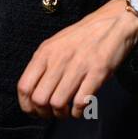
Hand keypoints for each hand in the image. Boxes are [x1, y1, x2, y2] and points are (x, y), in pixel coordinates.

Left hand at [17, 0, 137, 118]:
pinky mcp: (97, 73)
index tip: (34, 112)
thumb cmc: (82, 37)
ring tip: (67, 112)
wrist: (113, 23)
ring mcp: (78, 66)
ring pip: (58, 103)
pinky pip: (81, 102)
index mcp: (45, 53)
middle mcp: (58, 59)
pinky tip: (80, 108)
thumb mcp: (55, 45)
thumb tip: (32, 95)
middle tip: (52, 113)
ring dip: (61, 114)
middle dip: (44, 113)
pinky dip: (78, 112)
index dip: (27, 105)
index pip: (24, 87)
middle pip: (39, 99)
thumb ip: (42, 65)